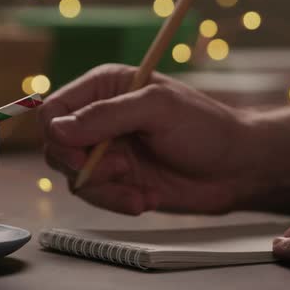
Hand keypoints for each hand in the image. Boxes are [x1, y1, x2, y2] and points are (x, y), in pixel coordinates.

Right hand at [39, 64, 264, 214]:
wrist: (236, 169)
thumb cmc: (204, 128)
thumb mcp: (156, 110)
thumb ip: (105, 115)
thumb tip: (57, 129)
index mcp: (103, 88)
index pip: (54, 109)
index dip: (57, 134)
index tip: (78, 154)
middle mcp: (98, 118)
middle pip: (56, 145)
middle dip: (83, 165)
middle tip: (119, 169)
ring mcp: (105, 151)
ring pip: (72, 175)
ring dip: (103, 188)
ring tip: (138, 188)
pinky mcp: (114, 179)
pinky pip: (94, 195)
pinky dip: (116, 201)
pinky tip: (145, 198)